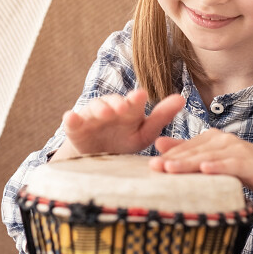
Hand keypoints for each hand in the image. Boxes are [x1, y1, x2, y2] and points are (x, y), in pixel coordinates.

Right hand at [58, 90, 184, 156]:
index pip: (133, 102)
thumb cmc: (124, 140)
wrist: (97, 157)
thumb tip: (182, 98)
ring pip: (94, 108)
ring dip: (100, 109)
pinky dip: (71, 119)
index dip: (136, 99)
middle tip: (123, 107)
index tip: (141, 96)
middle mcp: (110, 109)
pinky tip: (70, 117)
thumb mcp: (144, 132)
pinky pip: (72, 122)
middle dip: (117, 103)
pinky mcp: (75, 128)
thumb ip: (161, 116)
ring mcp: (91, 117)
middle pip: (113, 102)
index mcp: (128, 110)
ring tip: (105, 113)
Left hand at [151, 129, 252, 207]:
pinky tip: (205, 169)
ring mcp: (237, 149)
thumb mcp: (213, 162)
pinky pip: (231, 164)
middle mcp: (223, 140)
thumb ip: (188, 152)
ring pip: (209, 156)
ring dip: (190, 162)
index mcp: (212, 139)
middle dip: (173, 159)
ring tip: (171, 168)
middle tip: (154, 166)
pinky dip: (218, 166)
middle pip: (194, 151)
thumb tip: (158, 143)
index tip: (149, 165)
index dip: (168, 156)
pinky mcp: (250, 162)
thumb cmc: (241, 170)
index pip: (186, 148)